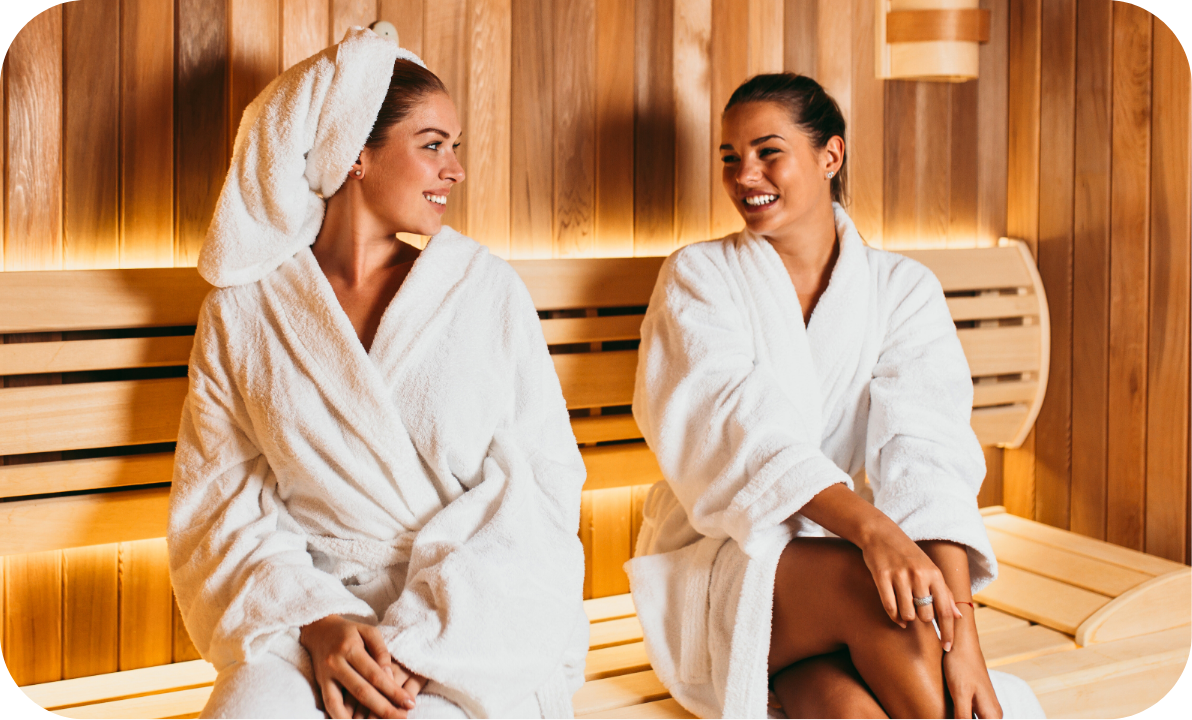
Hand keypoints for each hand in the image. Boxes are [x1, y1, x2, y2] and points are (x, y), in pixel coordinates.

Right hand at [299, 615, 414, 719]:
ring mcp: (326, 675)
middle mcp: (336, 663)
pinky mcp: (320, 683)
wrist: (320, 630)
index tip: (409, 703)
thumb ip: (381, 651)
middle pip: (362, 691)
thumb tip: (389, 675)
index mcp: (350, 648)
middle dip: (384, 708)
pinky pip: (329, 705)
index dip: (393, 691)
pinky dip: (339, 718)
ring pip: (342, 703)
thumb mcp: (368, 632)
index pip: (375, 675)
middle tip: (402, 719)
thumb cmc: (350, 632)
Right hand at [857, 519, 960, 650]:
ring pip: (907, 615)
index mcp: (934, 574)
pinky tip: (897, 616)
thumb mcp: (930, 570)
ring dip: (906, 618)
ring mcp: (899, 576)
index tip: (948, 648)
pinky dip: (894, 616)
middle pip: (925, 616)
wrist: (881, 534)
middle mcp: (919, 575)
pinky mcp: (882, 576)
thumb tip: (958, 616)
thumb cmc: (908, 555)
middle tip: (917, 611)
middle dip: (922, 619)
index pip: (946, 610)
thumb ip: (945, 593)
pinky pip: (890, 607)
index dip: (948, 632)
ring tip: (906, 610)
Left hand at [942, 611, 1001, 719]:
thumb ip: (963, 718)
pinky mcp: (978, 703)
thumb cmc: (961, 666)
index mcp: (992, 715)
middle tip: (951, 718)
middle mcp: (993, 714)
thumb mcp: (960, 694)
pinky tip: (956, 719)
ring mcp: (987, 708)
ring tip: (950, 718)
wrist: (962, 645)